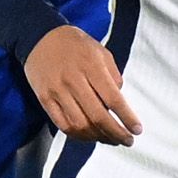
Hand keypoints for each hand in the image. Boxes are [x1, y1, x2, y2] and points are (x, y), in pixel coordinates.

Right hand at [26, 27, 138, 142]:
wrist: (40, 37)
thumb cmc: (75, 44)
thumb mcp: (101, 52)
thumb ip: (113, 76)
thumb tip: (119, 102)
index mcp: (91, 66)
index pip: (113, 98)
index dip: (127, 117)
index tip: (137, 130)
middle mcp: (73, 80)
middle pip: (97, 116)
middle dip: (116, 133)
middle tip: (127, 141)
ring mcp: (57, 91)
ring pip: (80, 125)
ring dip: (98, 137)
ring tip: (111, 140)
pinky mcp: (45, 99)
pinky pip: (63, 125)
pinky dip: (79, 135)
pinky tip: (90, 136)